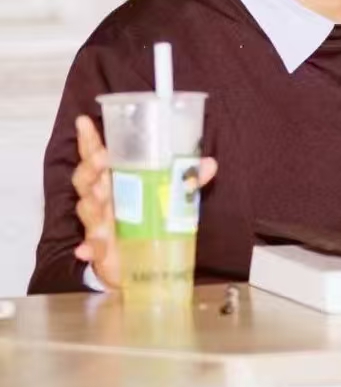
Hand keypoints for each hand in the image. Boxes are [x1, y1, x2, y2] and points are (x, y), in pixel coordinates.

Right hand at [72, 115, 217, 288]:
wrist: (141, 265)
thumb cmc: (147, 220)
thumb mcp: (168, 197)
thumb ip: (185, 180)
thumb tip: (210, 163)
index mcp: (115, 181)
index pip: (96, 156)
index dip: (89, 139)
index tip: (84, 121)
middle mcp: (102, 200)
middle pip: (86, 180)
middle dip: (91, 168)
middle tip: (102, 158)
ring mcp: (99, 225)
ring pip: (88, 209)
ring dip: (93, 202)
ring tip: (102, 195)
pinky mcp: (102, 251)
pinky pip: (92, 248)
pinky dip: (89, 248)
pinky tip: (87, 249)